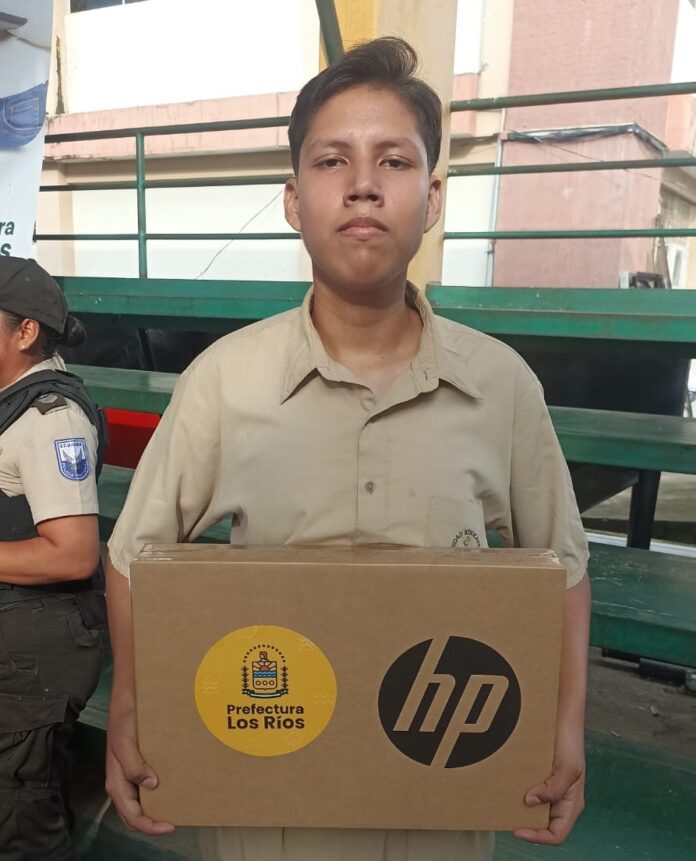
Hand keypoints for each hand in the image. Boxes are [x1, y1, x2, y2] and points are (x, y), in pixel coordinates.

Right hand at [105, 704, 174, 834]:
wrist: (126, 699)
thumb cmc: (123, 719)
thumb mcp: (125, 741)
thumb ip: (133, 765)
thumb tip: (151, 785)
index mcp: (116, 782)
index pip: (131, 815)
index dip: (149, 826)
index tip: (170, 826)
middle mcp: (122, 783)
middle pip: (135, 814)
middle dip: (152, 823)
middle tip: (175, 821)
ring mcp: (130, 775)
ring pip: (140, 803)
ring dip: (155, 810)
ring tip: (176, 809)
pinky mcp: (138, 765)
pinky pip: (145, 787)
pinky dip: (157, 794)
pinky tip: (172, 788)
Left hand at [514, 731, 584, 844]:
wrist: (562, 715)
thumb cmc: (570, 741)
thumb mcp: (567, 768)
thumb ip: (553, 789)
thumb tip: (531, 802)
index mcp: (571, 803)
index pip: (556, 834)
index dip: (538, 837)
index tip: (518, 830)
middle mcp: (560, 800)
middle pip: (542, 824)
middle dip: (525, 824)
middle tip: (506, 816)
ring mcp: (549, 789)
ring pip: (533, 809)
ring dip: (519, 809)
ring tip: (504, 803)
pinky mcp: (538, 777)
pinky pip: (528, 791)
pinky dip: (517, 792)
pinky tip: (506, 787)